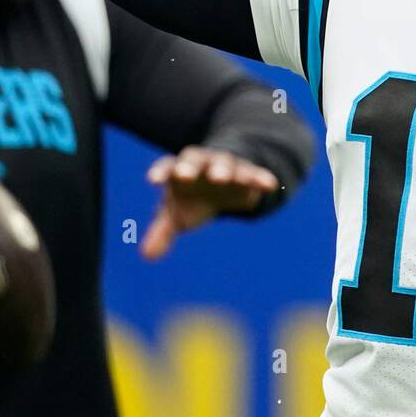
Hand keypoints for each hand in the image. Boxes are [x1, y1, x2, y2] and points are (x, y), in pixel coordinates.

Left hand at [140, 146, 280, 259]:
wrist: (223, 181)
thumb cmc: (192, 198)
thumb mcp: (176, 214)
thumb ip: (162, 232)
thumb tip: (147, 256)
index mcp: (179, 170)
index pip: (167, 167)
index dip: (160, 173)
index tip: (152, 180)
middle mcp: (201, 163)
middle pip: (194, 160)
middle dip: (190, 167)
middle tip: (186, 175)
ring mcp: (225, 165)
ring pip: (224, 163)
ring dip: (222, 169)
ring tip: (222, 178)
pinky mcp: (248, 173)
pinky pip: (254, 173)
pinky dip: (259, 177)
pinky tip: (269, 184)